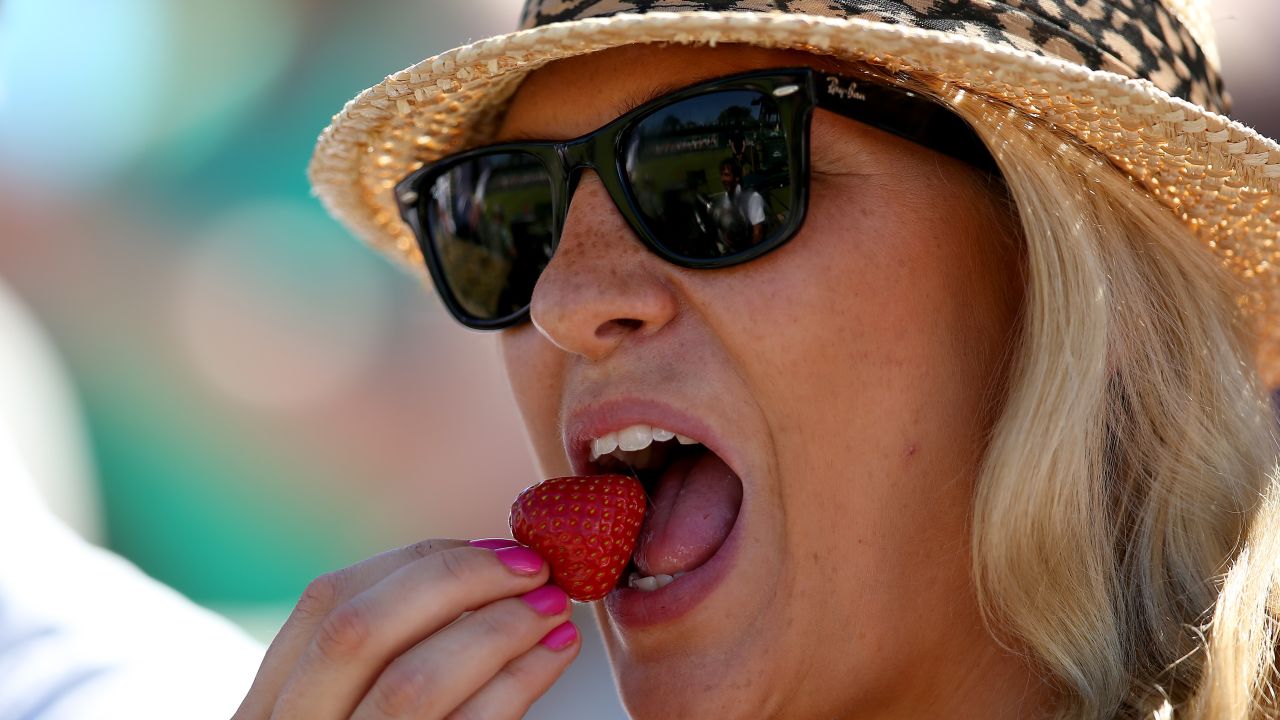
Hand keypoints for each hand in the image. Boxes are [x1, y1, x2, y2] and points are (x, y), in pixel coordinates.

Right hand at [232, 538, 578, 718]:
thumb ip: (377, 670)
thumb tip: (479, 574)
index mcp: (266, 717)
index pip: (323, 604)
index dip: (414, 563)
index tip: (488, 548)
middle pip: (360, 629)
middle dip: (457, 580)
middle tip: (534, 566)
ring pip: (413, 683)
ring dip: (497, 627)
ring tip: (553, 608)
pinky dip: (517, 681)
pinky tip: (553, 655)